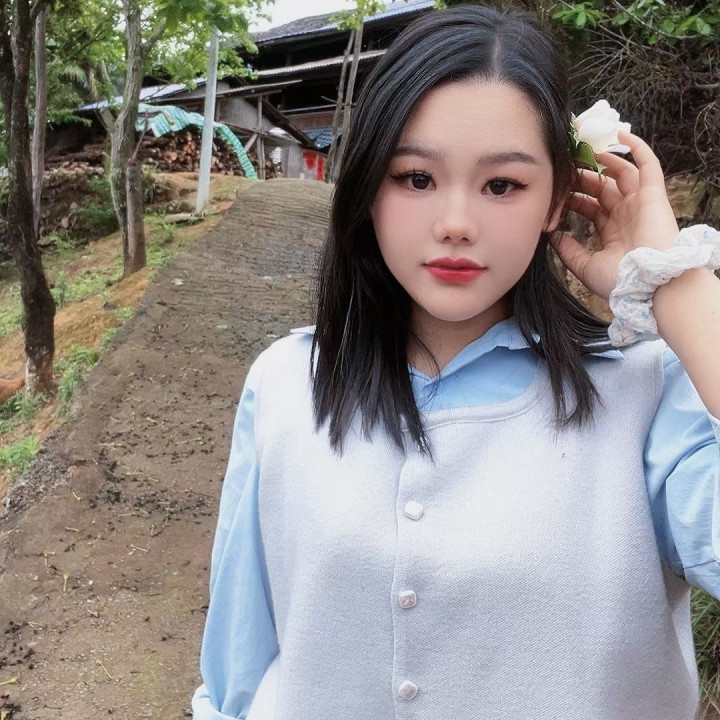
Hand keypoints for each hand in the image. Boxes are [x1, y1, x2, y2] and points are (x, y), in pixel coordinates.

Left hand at [550, 130, 678, 299]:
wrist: (648, 284)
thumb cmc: (619, 280)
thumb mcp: (584, 266)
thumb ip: (568, 251)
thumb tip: (552, 237)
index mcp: (611, 231)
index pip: (589, 206)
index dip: (573, 196)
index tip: (555, 188)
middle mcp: (626, 214)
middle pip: (602, 188)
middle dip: (582, 177)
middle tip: (565, 166)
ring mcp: (639, 203)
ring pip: (621, 173)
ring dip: (604, 161)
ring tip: (585, 150)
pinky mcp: (653, 194)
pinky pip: (648, 164)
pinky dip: (636, 147)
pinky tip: (619, 135)